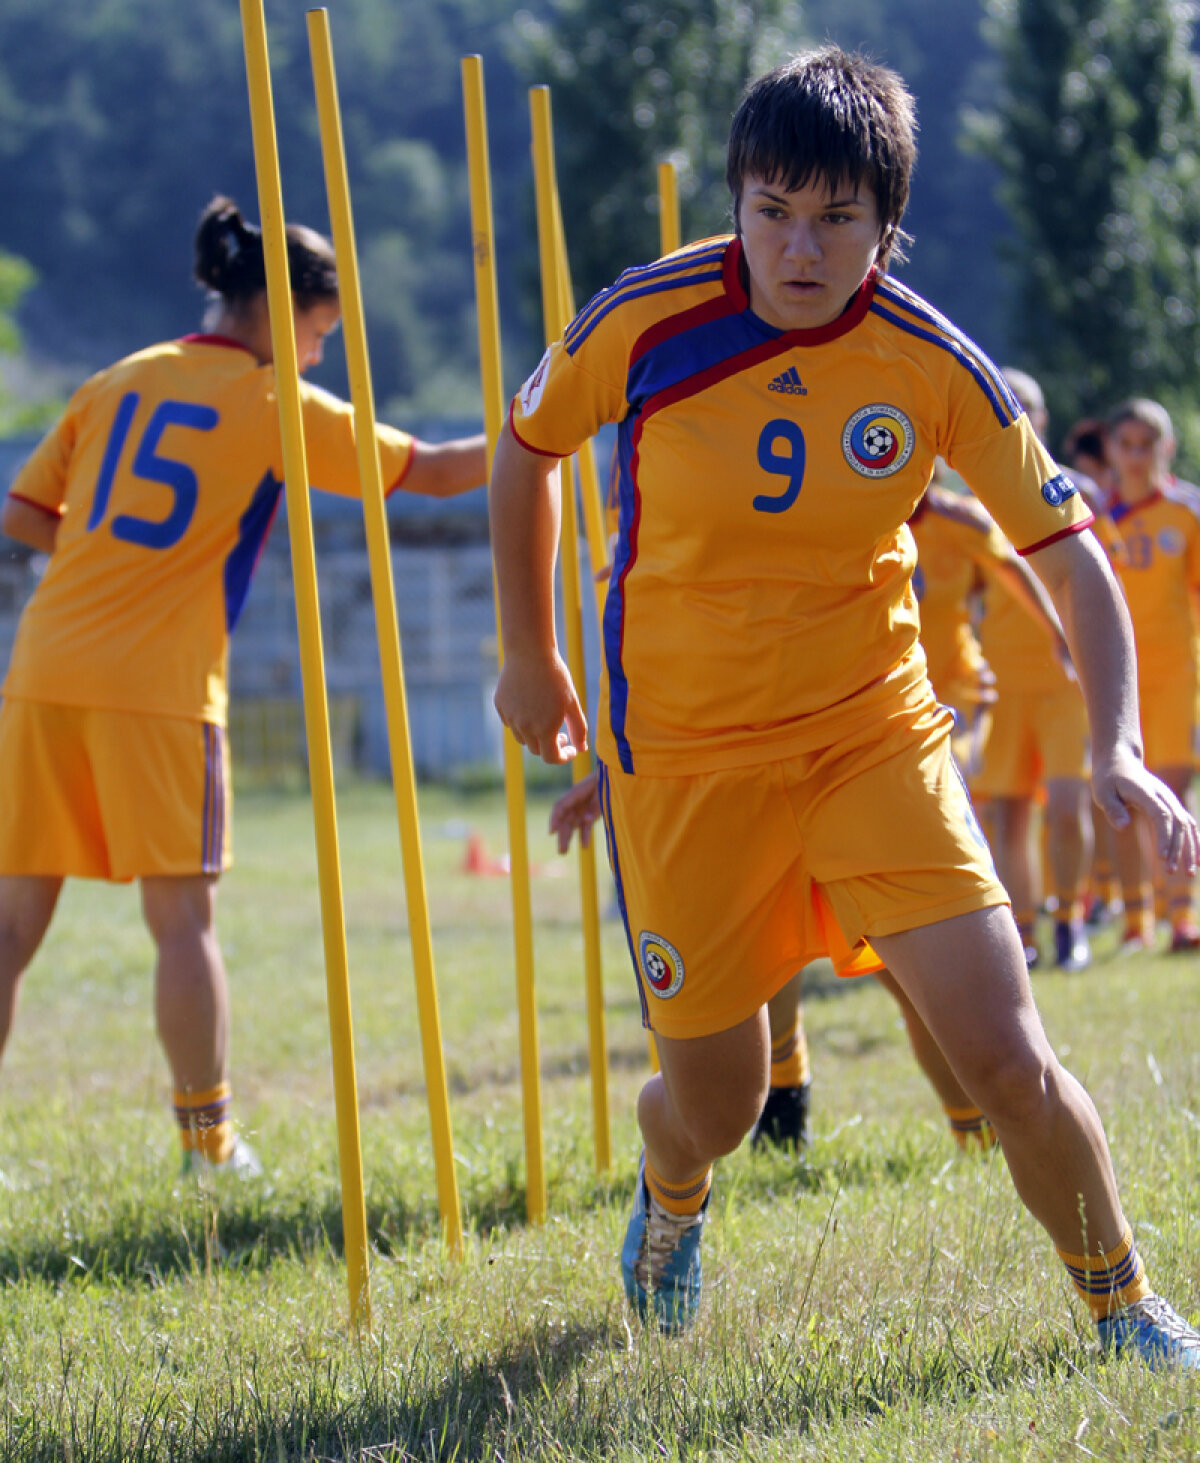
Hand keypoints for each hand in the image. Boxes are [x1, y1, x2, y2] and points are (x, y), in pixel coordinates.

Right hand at [494, 648, 587, 764]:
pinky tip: (530, 706)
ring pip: (522, 738)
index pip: (551, 758)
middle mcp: (524, 727)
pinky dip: (520, 722)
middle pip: (536, 750)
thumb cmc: (556, 677)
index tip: (570, 748)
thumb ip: (579, 728)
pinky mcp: (500, 706)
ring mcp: (510, 717)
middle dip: (550, 746)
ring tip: (545, 718)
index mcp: (544, 729)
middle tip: (561, 733)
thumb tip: (581, 749)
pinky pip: (510, 722)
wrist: (530, 652)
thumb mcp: (572, 703)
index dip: (563, 757)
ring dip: (535, 735)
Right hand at [549, 770, 602, 852]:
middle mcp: (576, 801)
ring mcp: (583, 806)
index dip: (555, 819)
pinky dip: (584, 834)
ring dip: (568, 837)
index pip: (560, 806)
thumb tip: (586, 820)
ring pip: (573, 824)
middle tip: (561, 850)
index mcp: (576, 792)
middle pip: (565, 819)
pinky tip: (584, 846)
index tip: (551, 832)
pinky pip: (585, 825)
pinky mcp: (591, 811)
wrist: (616, 773)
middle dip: (561, 834)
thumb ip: (595, 805)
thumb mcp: (603, 791)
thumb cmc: (608, 779)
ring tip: (563, 852)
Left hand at [1093, 752, 1198, 873]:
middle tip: (1170, 872)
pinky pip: (1188, 824)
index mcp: (1146, 792)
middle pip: (1178, 823)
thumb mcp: (1102, 792)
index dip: (1164, 836)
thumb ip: (1113, 809)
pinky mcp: (1171, 806)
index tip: (1161, 857)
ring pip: (1187, 825)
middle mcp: (1163, 796)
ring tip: (1188, 873)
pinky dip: (1194, 842)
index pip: (1162, 815)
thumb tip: (1124, 827)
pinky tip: (1197, 861)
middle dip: (1177, 849)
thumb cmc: (1108, 779)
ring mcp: (1170, 800)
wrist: (1120, 762)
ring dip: (1190, 849)